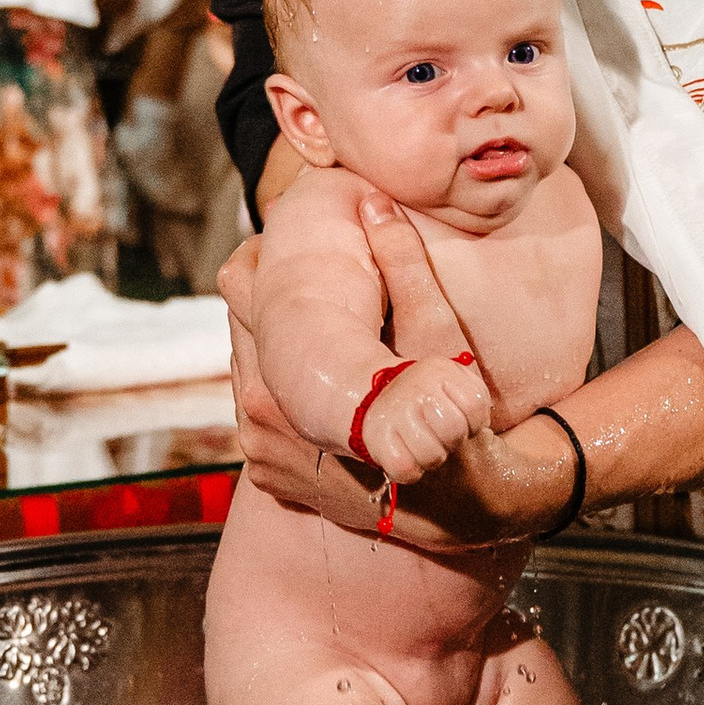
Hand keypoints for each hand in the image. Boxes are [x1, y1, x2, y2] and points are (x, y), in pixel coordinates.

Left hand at [218, 209, 577, 551]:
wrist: (464, 503)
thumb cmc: (453, 417)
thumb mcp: (437, 336)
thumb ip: (403, 266)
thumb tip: (374, 201)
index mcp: (276, 386)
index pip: (240, 295)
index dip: (259, 257)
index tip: (281, 235)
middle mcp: (257, 425)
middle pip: (239, 333)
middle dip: (264, 298)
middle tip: (292, 263)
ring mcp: (260, 456)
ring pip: (248, 374)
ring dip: (270, 343)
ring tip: (302, 312)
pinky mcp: (268, 478)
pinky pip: (259, 415)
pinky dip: (279, 385)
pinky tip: (309, 366)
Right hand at [359, 352, 491, 481]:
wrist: (378, 393)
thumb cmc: (428, 396)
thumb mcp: (453, 381)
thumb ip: (474, 398)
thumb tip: (482, 425)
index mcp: (439, 370)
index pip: (474, 405)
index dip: (476, 424)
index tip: (465, 425)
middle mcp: (415, 387)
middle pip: (454, 430)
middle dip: (454, 441)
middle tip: (444, 439)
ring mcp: (394, 412)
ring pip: (431, 454)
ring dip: (434, 459)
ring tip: (428, 448)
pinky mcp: (375, 436)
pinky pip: (404, 469)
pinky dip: (412, 472)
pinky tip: (411, 459)